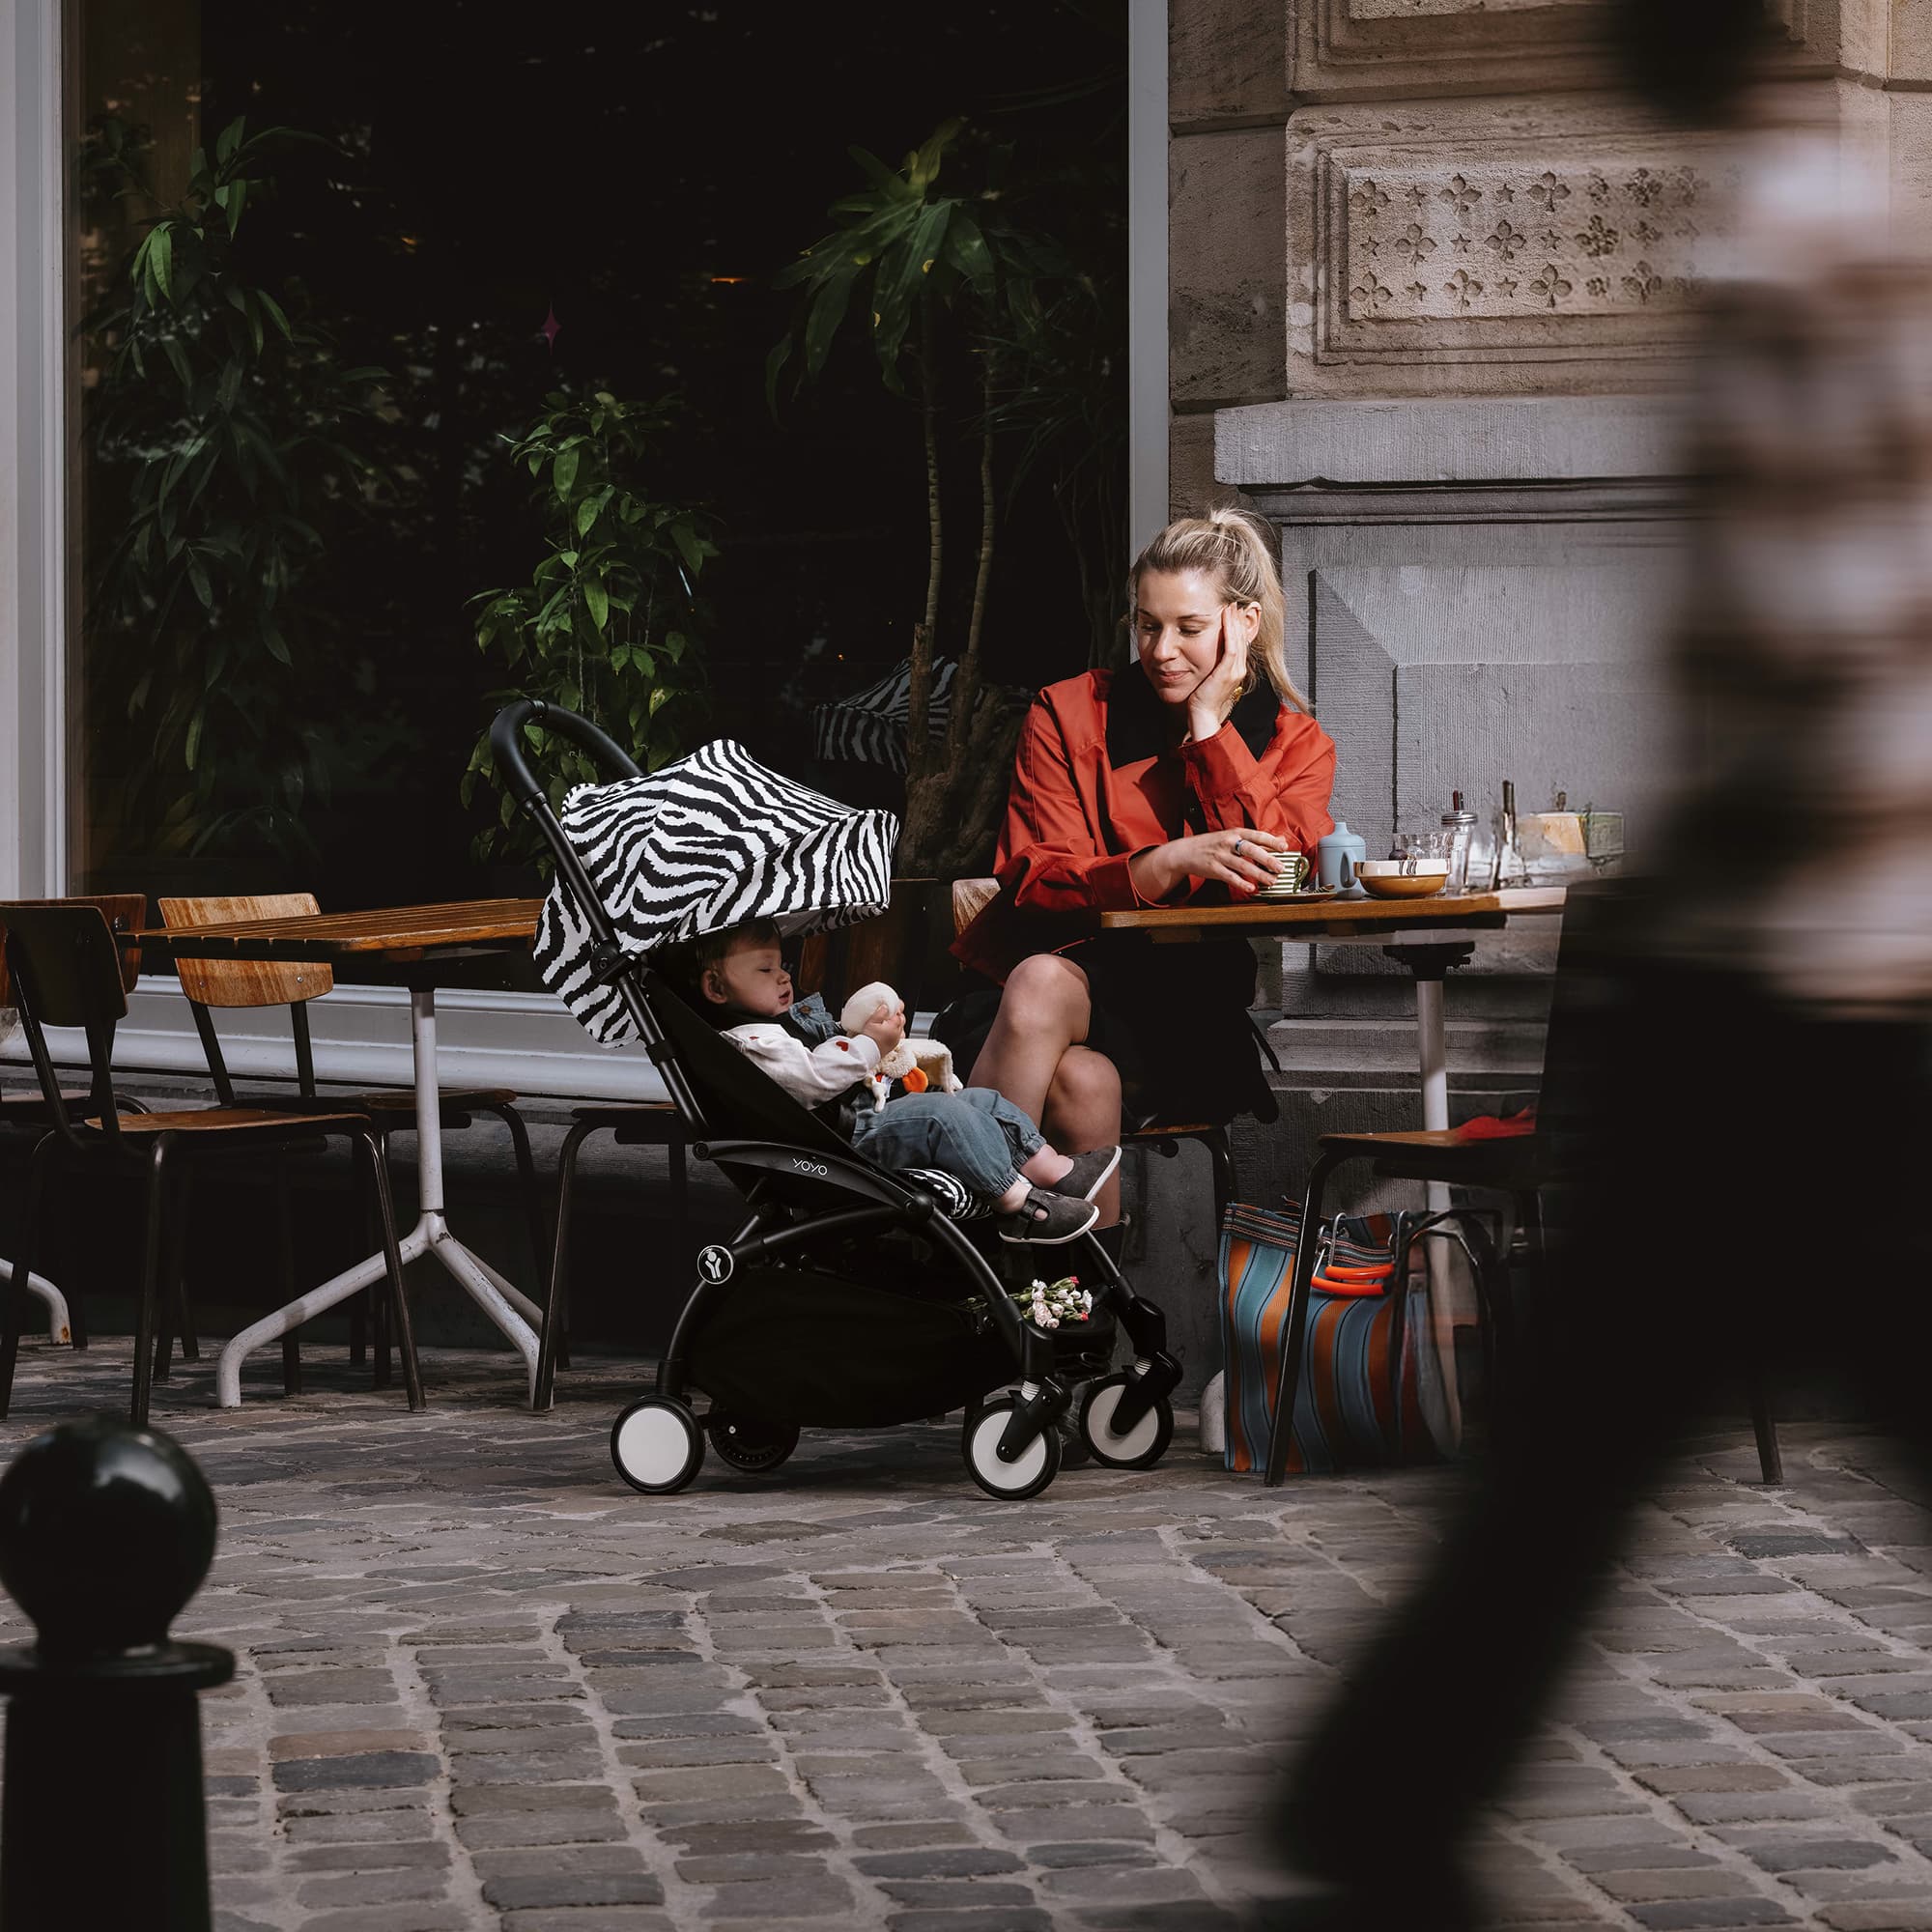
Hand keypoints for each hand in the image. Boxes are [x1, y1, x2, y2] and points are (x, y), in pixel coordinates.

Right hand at [860, 999, 905, 1053]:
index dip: (897, 1009)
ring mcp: (896, 1040)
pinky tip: (889, 1031)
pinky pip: (898, 1037)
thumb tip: (885, 1006)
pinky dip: (896, 1033)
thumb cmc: (869, 1037)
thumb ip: (880, 1013)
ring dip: (897, 1025)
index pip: (899, 1014)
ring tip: (889, 1023)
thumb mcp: (872, 1021)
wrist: (867, 1052)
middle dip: (897, 1016)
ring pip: (901, 1029)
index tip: (893, 1007)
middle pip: (902, 1021)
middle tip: (890, 1014)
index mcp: (894, 1026)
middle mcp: (897, 1033)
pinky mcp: (893, 1046)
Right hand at [1145, 826, 1288, 898]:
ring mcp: (1220, 856)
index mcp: (1235, 832)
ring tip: (1272, 881)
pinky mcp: (1213, 868)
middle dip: (1267, 859)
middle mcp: (1228, 842)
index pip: (1257, 835)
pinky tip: (1251, 888)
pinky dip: (1241, 882)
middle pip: (1251, 850)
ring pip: (1242, 865)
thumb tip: (1280, 840)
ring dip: (1259, 874)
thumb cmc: (1212, 844)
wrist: (1185, 851)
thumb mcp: (1233, 837)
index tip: (1284, 848)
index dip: (1271, 841)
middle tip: (1280, 868)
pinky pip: (1229, 877)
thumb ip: (1256, 840)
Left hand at [1185, 606, 1252, 741]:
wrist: (1202, 716)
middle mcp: (1239, 670)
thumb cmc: (1201, 700)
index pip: (1239, 643)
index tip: (1232, 611)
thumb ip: (1211, 667)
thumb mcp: (1208, 679)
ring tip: (1231, 605)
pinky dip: (1230, 631)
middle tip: (1235, 602)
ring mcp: (1235, 671)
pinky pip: (1232, 647)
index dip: (1237, 626)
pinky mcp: (1227, 672)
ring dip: (1235, 621)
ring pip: (1239, 640)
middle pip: (1242, 639)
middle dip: (1238, 620)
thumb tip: (1203, 655)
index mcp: (1236, 671)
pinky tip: (1226, 618)